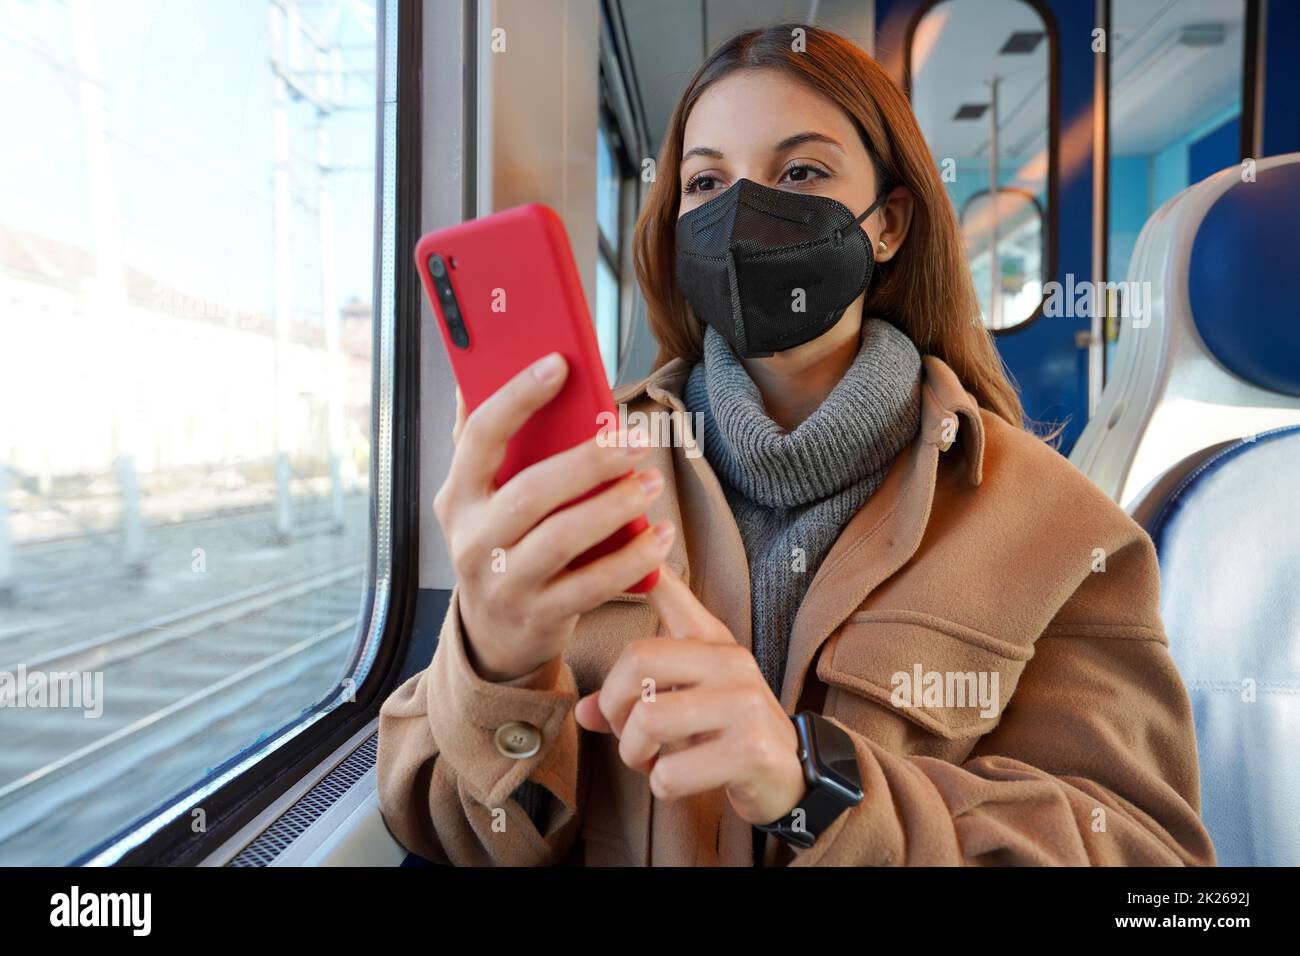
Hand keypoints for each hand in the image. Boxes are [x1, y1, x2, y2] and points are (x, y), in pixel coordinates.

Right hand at [434, 352, 674, 681]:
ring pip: (562, 539)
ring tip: (651, 481)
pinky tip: (660, 535)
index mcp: (458, 495)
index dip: (517, 397)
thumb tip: (475, 371)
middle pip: (531, 492)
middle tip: (635, 439)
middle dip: (588, 462)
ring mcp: (504, 582)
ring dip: (614, 507)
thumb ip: (482, 438)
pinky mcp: (540, 614)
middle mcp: (474, 539)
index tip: (559, 363)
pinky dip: (632, 559)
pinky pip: (592, 585)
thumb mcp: (479, 494)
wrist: (494, 632)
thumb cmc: (498, 542)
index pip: (481, 436)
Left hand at [574, 566, 806, 825]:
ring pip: (649, 720)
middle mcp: (731, 662)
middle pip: (637, 663)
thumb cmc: (726, 733)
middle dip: (616, 710)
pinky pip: (671, 771)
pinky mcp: (750, 750)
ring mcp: (744, 704)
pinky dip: (663, 785)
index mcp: (713, 641)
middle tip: (629, 735)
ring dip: (636, 754)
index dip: (639, 566)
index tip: (618, 539)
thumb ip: (635, 695)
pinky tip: (684, 780)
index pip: (669, 591)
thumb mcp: (688, 698)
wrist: (790, 778)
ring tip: (654, 760)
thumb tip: (583, 711)